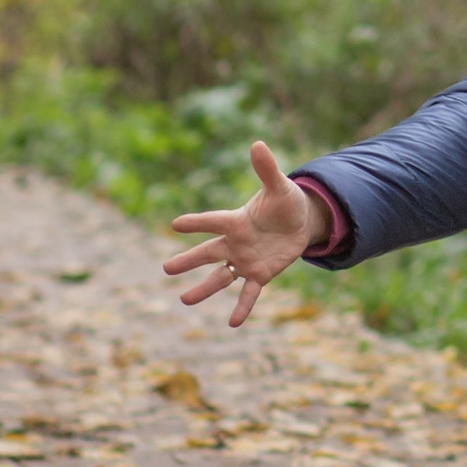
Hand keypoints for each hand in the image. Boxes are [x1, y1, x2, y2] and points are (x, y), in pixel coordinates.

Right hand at [163, 142, 330, 327]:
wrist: (300, 223)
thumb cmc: (285, 202)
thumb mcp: (279, 186)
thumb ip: (267, 169)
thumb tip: (258, 144)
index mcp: (236, 221)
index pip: (214, 221)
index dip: (197, 222)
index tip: (176, 224)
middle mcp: (235, 243)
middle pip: (208, 253)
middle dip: (189, 261)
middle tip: (166, 268)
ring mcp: (246, 260)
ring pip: (221, 277)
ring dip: (204, 289)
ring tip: (184, 301)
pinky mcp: (261, 274)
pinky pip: (249, 293)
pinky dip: (242, 307)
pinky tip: (233, 323)